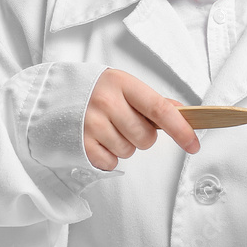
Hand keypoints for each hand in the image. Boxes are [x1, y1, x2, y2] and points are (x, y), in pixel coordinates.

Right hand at [83, 67, 200, 170]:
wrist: (53, 94)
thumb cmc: (95, 90)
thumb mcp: (123, 85)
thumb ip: (152, 101)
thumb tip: (183, 114)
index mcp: (122, 84)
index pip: (160, 109)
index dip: (180, 129)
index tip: (194, 144)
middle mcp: (107, 102)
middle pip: (146, 138)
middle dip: (142, 136)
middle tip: (126, 123)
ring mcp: (91, 123)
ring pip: (129, 151)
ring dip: (124, 145)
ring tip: (108, 129)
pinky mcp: (80, 143)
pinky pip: (111, 163)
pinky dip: (108, 156)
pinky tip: (98, 140)